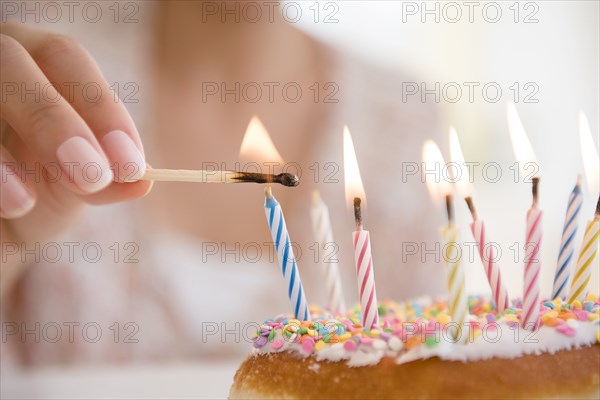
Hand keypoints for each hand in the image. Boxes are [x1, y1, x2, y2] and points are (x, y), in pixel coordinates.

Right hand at [0, 23, 151, 277]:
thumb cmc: (36, 190)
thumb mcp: (76, 185)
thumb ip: (107, 177)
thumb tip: (142, 180)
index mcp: (34, 61)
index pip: (66, 59)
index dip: (101, 108)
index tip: (129, 165)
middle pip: (12, 61)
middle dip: (53, 120)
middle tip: (91, 177)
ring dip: (2, 152)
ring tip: (24, 203)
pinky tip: (2, 204)